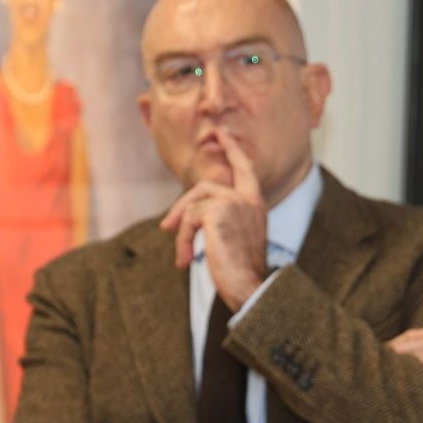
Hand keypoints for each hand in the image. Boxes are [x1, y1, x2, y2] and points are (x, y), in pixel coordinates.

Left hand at [160, 131, 268, 309]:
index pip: (244, 168)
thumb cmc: (242, 273)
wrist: (249, 288)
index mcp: (256, 205)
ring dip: (182, 231)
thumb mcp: (236, 239)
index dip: (231, 150)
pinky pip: (189, 220)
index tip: (219, 134)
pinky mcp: (218, 212)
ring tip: (182, 255)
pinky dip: (183, 241)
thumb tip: (186, 215)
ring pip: (194, 205)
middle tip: (166, 227)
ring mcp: (234, 203)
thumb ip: (222, 219)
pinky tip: (185, 261)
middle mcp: (249, 199)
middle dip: (182, 206)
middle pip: (206, 187)